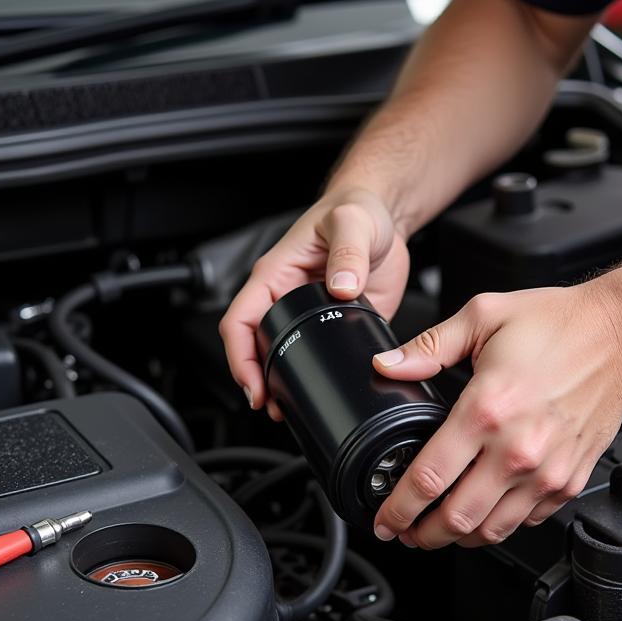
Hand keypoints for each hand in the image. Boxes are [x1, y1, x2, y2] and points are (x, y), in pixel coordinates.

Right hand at [220, 187, 409, 417]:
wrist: (382, 216)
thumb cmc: (356, 210)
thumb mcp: (352, 223)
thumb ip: (347, 253)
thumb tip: (342, 286)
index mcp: (274, 275)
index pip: (239, 319)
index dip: (239, 355)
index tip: (252, 382)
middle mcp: (284, 298)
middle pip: (255, 346)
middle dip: (257, 379)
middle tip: (272, 405)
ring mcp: (308, 314)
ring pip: (282, 355)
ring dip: (281, 384)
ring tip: (289, 410)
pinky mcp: (333, 324)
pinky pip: (316, 355)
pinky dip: (313, 377)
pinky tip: (320, 392)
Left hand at [371, 283, 621, 547]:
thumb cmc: (560, 325)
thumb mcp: (483, 317)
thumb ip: (427, 347)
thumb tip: (387, 366)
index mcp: (486, 410)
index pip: (428, 479)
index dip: (398, 508)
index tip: (385, 518)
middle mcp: (516, 449)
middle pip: (456, 518)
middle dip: (420, 534)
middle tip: (404, 532)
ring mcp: (546, 471)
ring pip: (491, 531)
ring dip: (457, 539)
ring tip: (438, 531)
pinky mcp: (569, 481)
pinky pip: (526, 521)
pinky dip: (499, 526)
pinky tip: (483, 513)